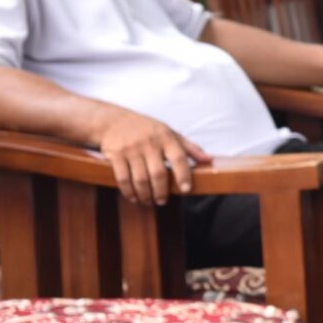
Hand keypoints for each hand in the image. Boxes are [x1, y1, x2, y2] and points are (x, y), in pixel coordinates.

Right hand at [95, 107, 211, 205]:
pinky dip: (129, 192)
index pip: (178, 157)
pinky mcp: (116, 155)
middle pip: (158, 174)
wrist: (112, 121)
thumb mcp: (169, 133)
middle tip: (162, 201)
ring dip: (145, 195)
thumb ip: (189, 147)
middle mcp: (149, 143)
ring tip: (148, 201)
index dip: (184, 175)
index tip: (186, 190)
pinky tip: (133, 197)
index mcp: (165, 137)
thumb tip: (209, 160)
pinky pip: (123, 179)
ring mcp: (132, 149)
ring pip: (141, 179)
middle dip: (161, 192)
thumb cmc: (146, 129)